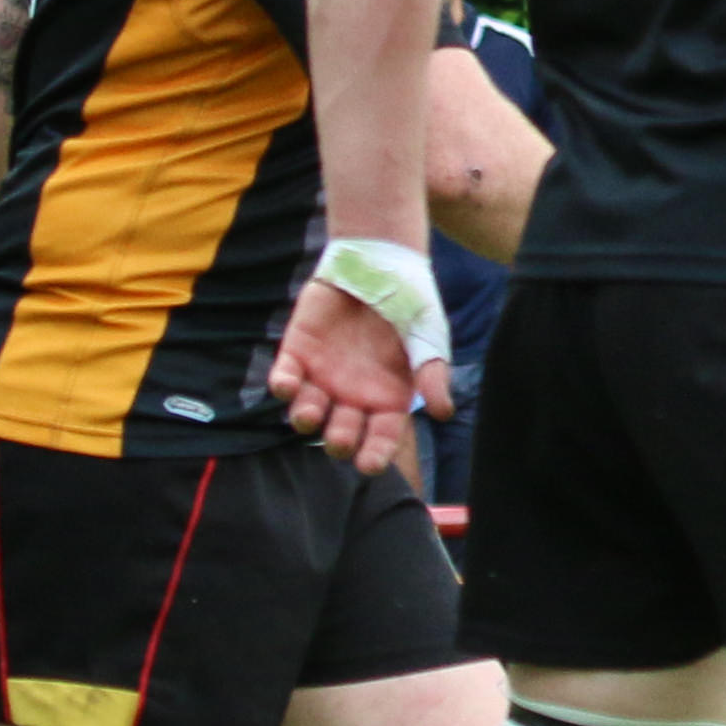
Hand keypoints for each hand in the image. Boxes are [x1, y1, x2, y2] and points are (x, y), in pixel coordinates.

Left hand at [273, 276, 436, 479]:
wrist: (378, 260)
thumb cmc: (409, 302)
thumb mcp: (427, 336)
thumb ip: (431, 373)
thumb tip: (443, 413)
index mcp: (387, 397)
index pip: (381, 438)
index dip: (375, 455)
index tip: (369, 465)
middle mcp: (353, 395)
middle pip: (341, 433)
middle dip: (338, 441)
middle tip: (340, 437)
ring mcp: (323, 376)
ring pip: (308, 412)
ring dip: (306, 419)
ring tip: (309, 414)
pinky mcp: (297, 353)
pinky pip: (285, 378)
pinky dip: (282, 385)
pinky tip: (286, 384)